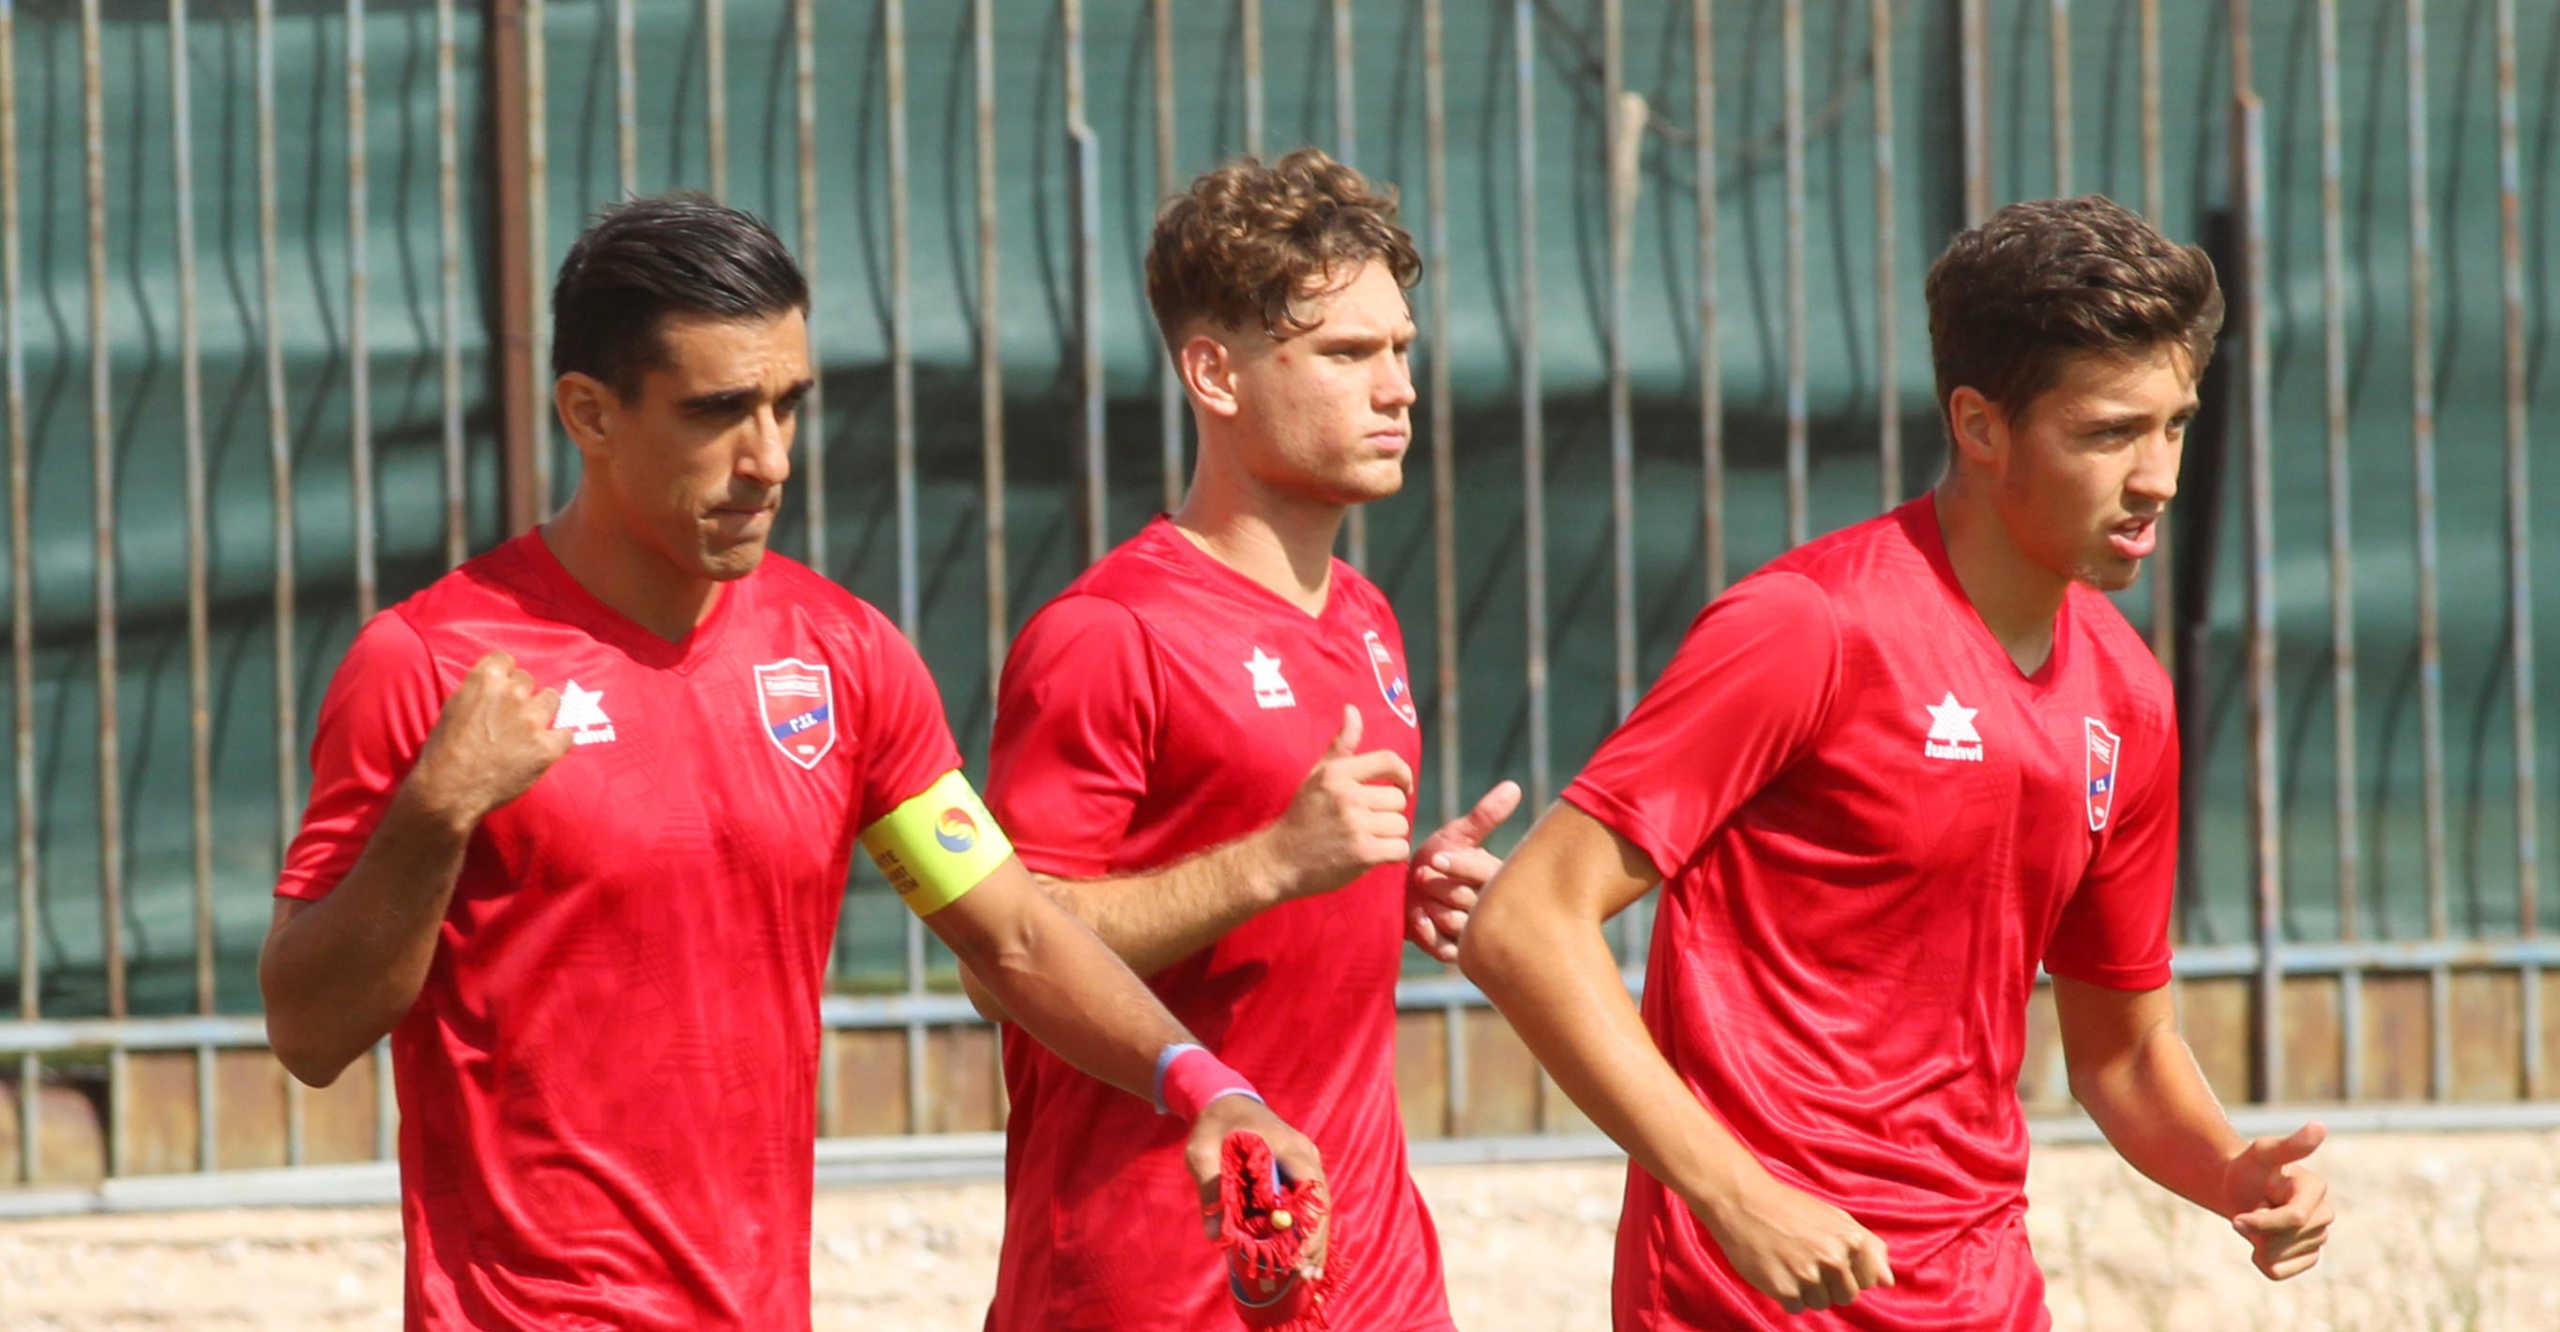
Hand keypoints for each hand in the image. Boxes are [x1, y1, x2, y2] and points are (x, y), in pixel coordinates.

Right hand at [403, 651, 575, 828]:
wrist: (450, 789)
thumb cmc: (443, 752)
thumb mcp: (452, 709)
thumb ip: (477, 692)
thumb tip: (492, 688)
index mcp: (485, 679)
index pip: (505, 658)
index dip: (504, 673)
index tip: (502, 685)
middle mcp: (513, 693)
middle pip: (528, 680)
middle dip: (520, 694)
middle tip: (510, 715)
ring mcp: (533, 720)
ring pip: (552, 699)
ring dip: (542, 711)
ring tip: (530, 729)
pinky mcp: (548, 746)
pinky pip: (566, 734)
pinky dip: (557, 741)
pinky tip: (544, 748)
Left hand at [1187, 1095, 1330, 1275]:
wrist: (1224, 1100)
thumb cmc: (1214, 1124)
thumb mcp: (1202, 1152)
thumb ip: (1209, 1187)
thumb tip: (1214, 1234)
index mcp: (1287, 1146)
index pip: (1311, 1188)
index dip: (1309, 1225)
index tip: (1298, 1256)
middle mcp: (1304, 1153)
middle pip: (1320, 1202)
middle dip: (1315, 1241)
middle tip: (1306, 1277)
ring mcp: (1305, 1161)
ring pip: (1318, 1205)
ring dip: (1314, 1239)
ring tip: (1308, 1275)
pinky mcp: (1298, 1170)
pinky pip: (1308, 1202)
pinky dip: (1307, 1228)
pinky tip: (1302, 1255)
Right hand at [1271, 706, 1413, 900]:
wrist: (1279, 861)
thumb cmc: (1302, 816)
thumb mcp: (1317, 776)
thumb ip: (1341, 745)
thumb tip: (1352, 710)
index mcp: (1337, 773)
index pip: (1389, 761)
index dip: (1404, 774)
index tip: (1402, 787)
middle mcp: (1347, 795)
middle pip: (1398, 798)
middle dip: (1389, 812)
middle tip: (1370, 823)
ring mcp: (1355, 825)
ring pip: (1401, 825)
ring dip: (1391, 835)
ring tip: (1369, 839)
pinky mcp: (1363, 853)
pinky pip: (1399, 848)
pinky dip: (1392, 854)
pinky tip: (1375, 855)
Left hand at [1405, 779, 1522, 961]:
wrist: (1403, 891)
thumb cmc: (1435, 859)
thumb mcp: (1457, 836)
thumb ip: (1484, 816)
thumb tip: (1513, 786)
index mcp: (1497, 878)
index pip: (1487, 875)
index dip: (1461, 867)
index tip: (1436, 858)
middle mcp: (1491, 908)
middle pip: (1470, 902)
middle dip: (1440, 887)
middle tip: (1421, 875)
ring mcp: (1474, 934)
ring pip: (1458, 925)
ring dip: (1432, 908)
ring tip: (1418, 897)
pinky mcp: (1455, 953)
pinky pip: (1446, 950)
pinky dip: (1428, 933)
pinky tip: (1417, 918)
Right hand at [1694, 1172, 1893, 1314]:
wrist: (1742, 1201)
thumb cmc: (1790, 1208)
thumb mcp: (1836, 1217)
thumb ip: (1869, 1247)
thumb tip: (1888, 1282)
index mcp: (1851, 1240)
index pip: (1866, 1281)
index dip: (1846, 1271)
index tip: (1825, 1254)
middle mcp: (1834, 1258)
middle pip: (1845, 1296)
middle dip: (1828, 1284)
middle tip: (1804, 1258)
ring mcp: (1809, 1275)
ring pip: (1820, 1304)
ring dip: (1806, 1290)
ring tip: (1789, 1261)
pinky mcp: (1784, 1288)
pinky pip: (1796, 1307)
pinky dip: (1786, 1294)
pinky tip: (1776, 1270)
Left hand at [2222, 1122, 2332, 1279]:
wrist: (2238, 1189)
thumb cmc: (2248, 1169)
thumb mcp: (2261, 1154)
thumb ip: (2289, 1146)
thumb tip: (2320, 1126)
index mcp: (2315, 1188)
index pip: (2294, 1219)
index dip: (2261, 1221)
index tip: (2237, 1218)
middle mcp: (2324, 1214)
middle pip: (2285, 1240)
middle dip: (2258, 1229)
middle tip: (2251, 1211)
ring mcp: (2318, 1238)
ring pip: (2280, 1257)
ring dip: (2258, 1242)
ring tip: (2258, 1221)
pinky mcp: (2308, 1257)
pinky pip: (2279, 1272)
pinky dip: (2262, 1260)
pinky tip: (2260, 1242)